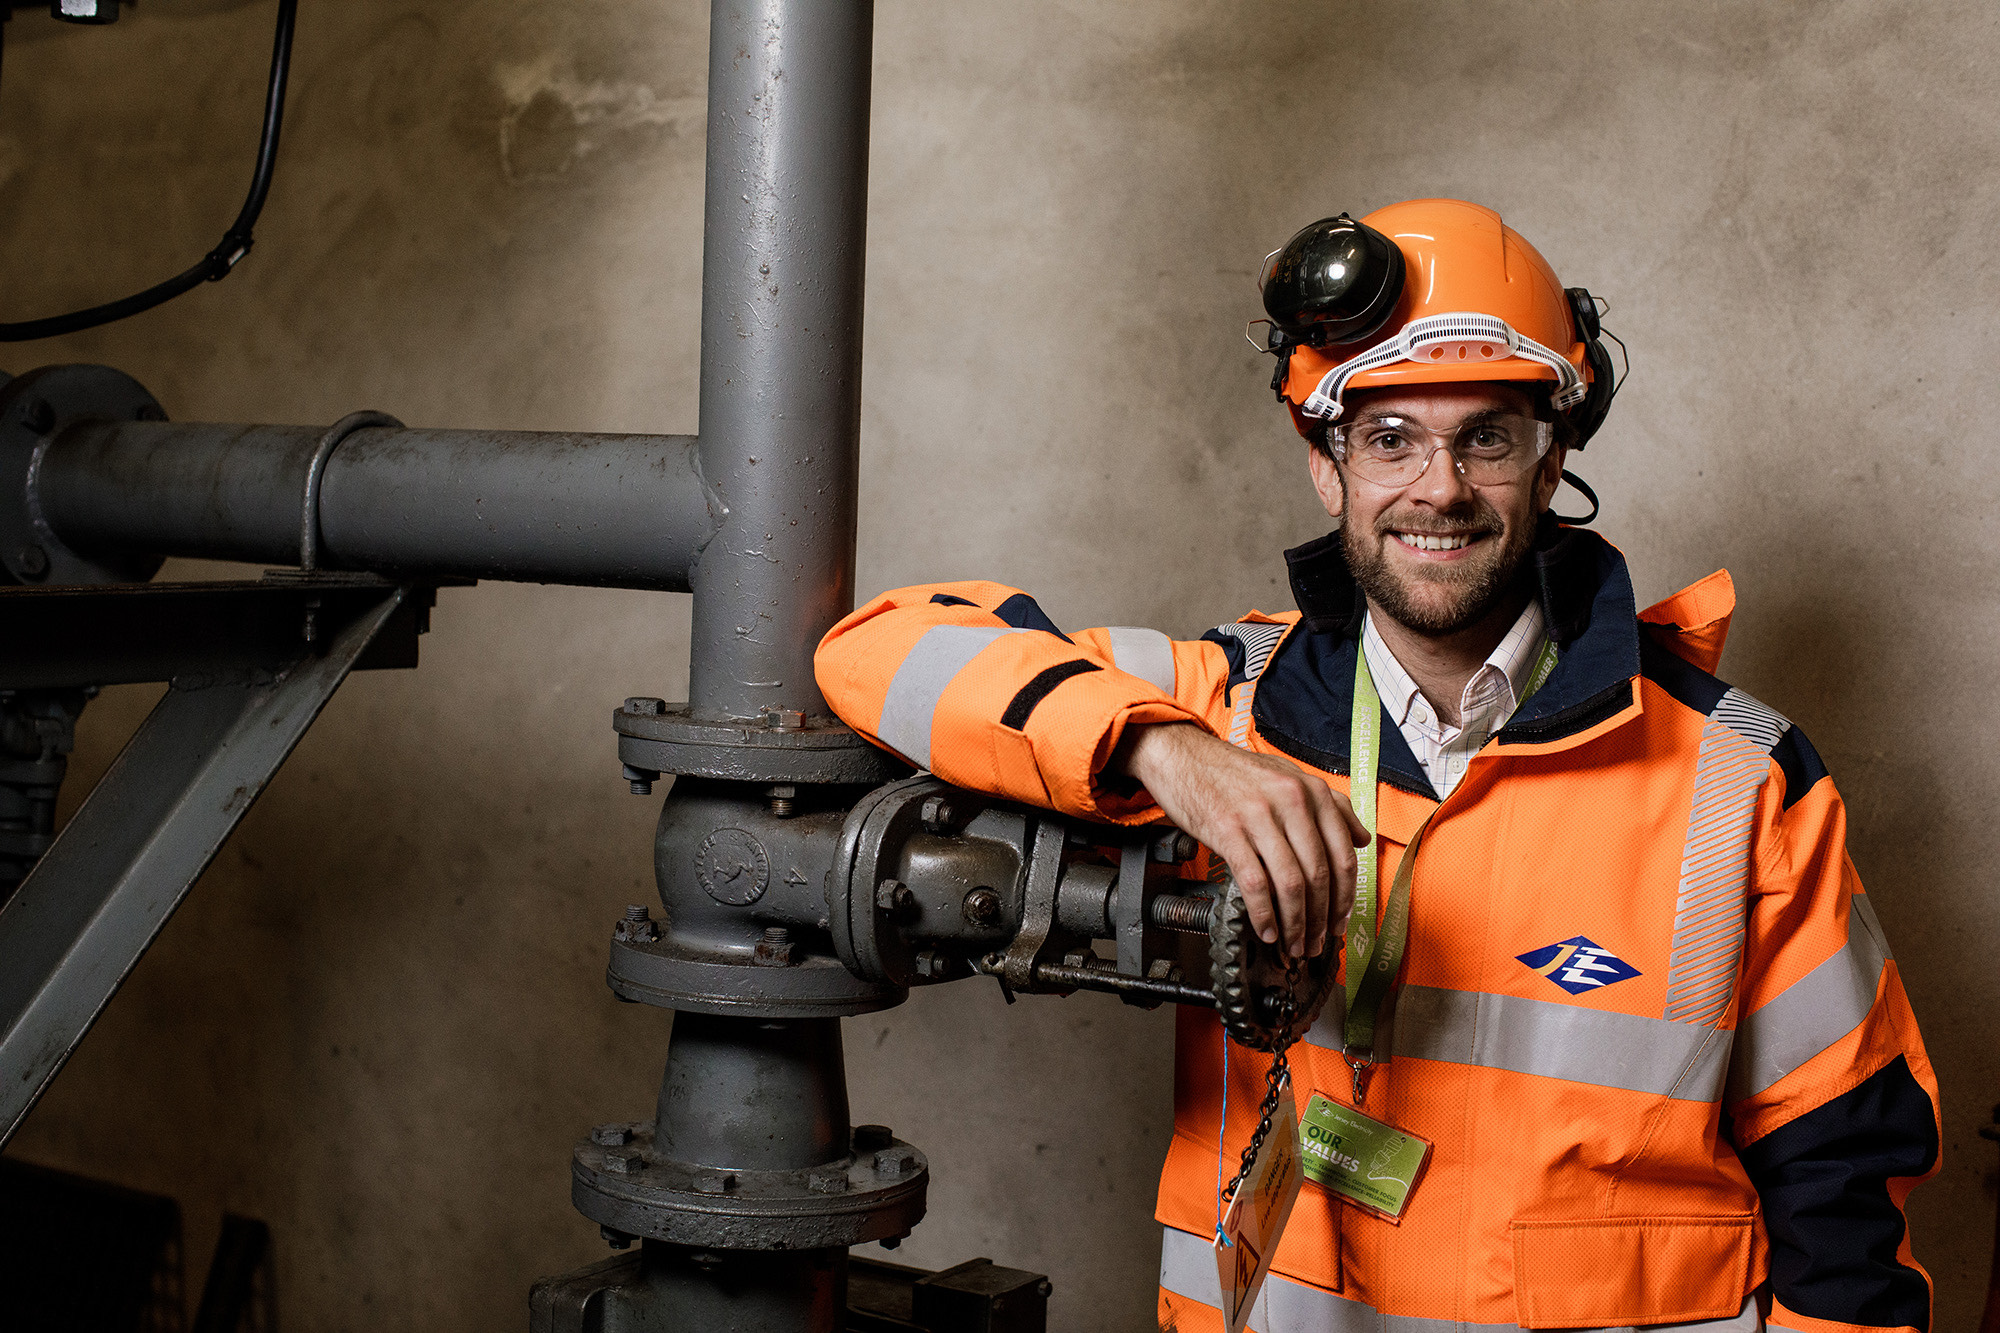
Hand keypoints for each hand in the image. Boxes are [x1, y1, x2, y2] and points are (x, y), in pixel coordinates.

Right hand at [1111, 722, 1368, 958]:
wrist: (1183, 755)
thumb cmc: (1233, 771)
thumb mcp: (1289, 778)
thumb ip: (1330, 806)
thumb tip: (1361, 838)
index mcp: (1311, 791)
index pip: (1342, 855)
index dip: (1345, 897)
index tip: (1340, 921)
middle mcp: (1291, 801)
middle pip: (1318, 874)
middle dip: (1320, 918)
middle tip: (1316, 942)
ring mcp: (1259, 815)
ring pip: (1290, 883)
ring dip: (1296, 923)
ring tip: (1293, 944)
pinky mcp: (1228, 830)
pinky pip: (1255, 882)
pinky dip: (1264, 913)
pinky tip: (1266, 929)